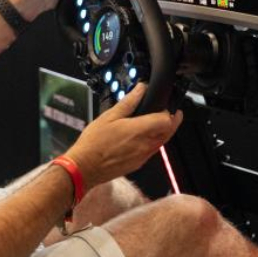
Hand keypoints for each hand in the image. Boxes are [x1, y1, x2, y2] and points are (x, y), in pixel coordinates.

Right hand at [63, 84, 182, 189]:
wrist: (86, 167)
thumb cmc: (94, 143)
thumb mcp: (109, 116)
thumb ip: (128, 102)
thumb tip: (140, 90)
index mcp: (139, 130)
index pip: (167, 120)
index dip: (168, 111)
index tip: (164, 106)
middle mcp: (145, 145)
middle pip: (169, 132)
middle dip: (171, 121)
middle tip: (167, 112)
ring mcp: (143, 156)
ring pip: (162, 142)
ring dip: (162, 132)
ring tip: (152, 123)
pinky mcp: (139, 164)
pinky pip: (152, 150)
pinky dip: (152, 141)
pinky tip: (140, 137)